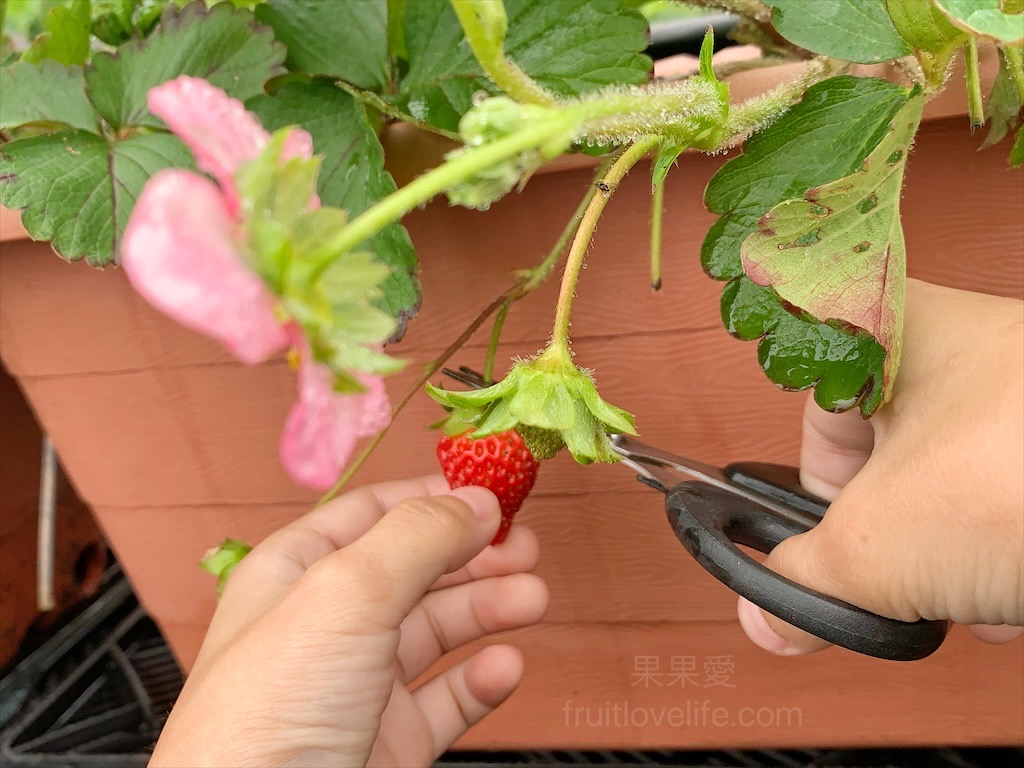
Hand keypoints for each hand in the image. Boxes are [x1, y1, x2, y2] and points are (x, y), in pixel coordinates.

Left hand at [149, 476, 547, 766]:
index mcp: (296, 574)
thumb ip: (416, 537)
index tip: (493, 490)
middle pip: (415, 568)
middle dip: (474, 553)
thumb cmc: (264, 721)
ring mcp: (357, 687)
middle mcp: (327, 626)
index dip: (434, 497)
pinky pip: (446, 700)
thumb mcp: (344, 596)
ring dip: (488, 609)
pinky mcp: (386, 744)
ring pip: (436, 632)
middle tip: (525, 546)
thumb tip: (473, 501)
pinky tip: (503, 668)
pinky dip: (480, 681)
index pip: (372, 513)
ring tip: (533, 599)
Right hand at [737, 279, 1023, 654]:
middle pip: (884, 457)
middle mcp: (958, 350)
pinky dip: (1005, 545)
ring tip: (971, 588)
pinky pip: (1006, 491)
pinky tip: (1013, 587)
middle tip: (898, 570)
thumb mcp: (877, 546)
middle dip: (893, 536)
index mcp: (886, 330)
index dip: (810, 482)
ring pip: (950, 482)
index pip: (808, 405)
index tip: (820, 535)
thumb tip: (769, 615)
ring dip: (952, 554)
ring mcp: (1018, 396)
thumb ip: (802, 582)